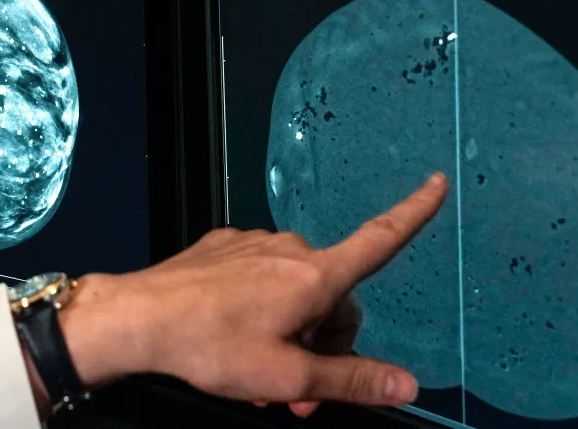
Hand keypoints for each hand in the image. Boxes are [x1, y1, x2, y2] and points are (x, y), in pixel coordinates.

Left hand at [53, 173, 448, 417]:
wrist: (140, 318)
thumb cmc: (210, 345)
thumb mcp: (287, 376)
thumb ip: (350, 379)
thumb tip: (405, 383)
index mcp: (315, 276)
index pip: (379, 239)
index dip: (413, 212)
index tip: (436, 184)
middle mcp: (290, 249)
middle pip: (334, 295)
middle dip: (324, 341)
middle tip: (295, 392)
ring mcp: (254, 244)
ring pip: (294, 289)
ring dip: (290, 330)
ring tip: (259, 373)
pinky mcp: (225, 247)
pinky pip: (259, 276)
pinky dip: (260, 308)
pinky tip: (233, 335)